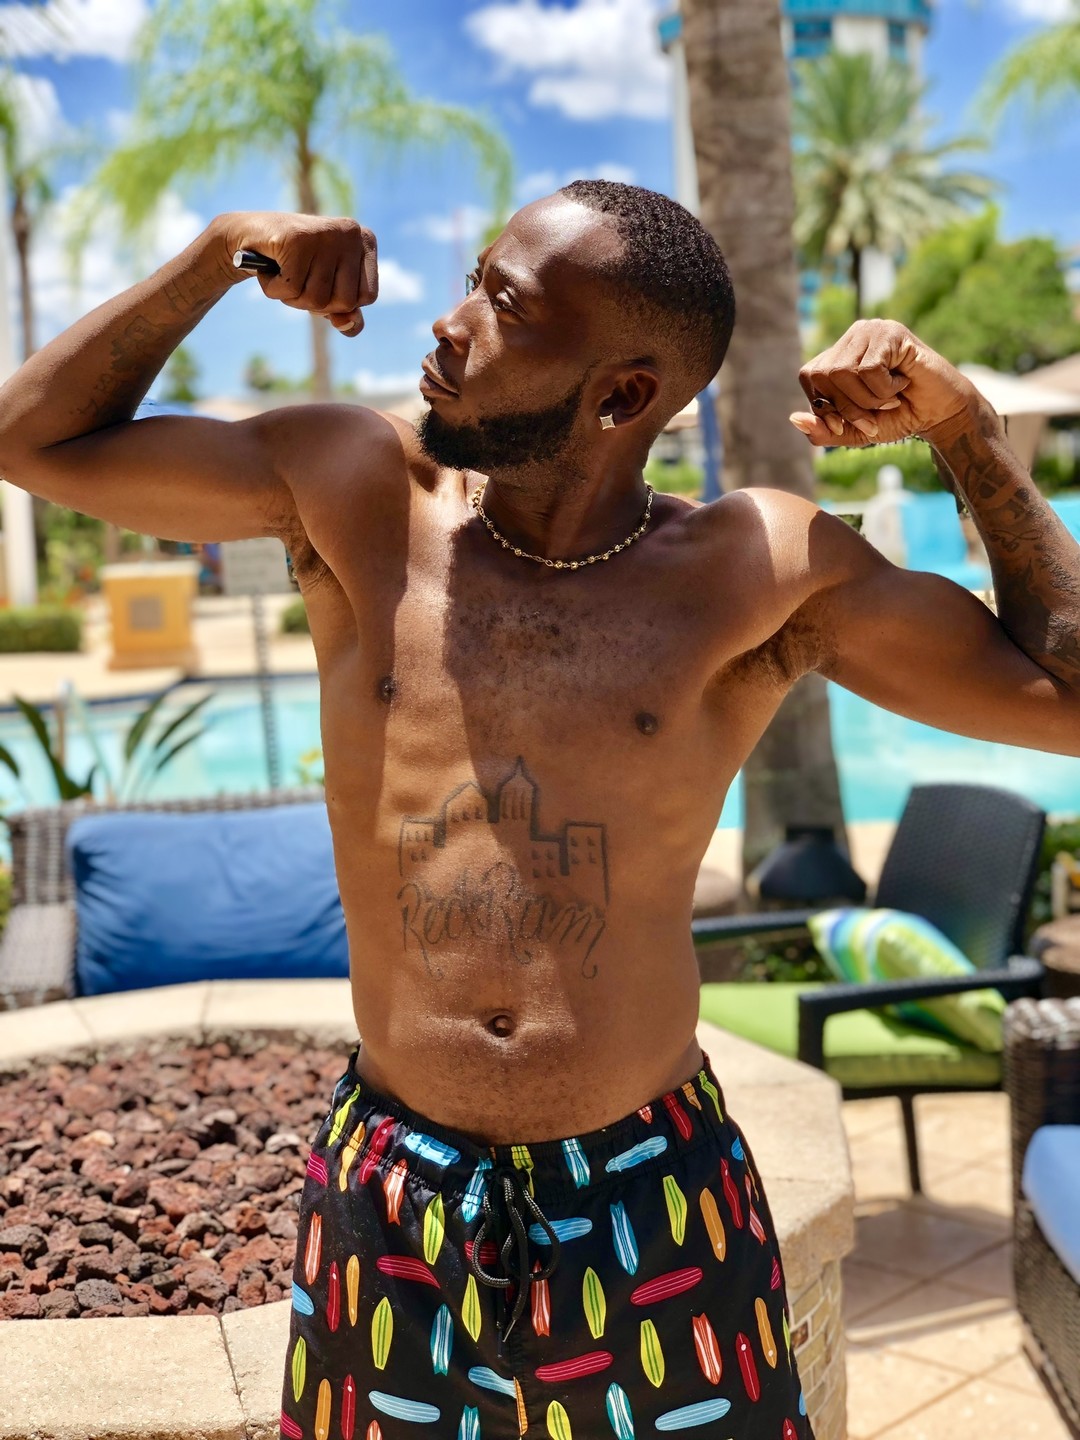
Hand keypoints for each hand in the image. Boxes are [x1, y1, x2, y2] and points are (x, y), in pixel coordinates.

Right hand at [213, 211, 377, 335]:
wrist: (250, 236)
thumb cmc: (295, 266)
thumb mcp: (327, 291)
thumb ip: (346, 314)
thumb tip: (347, 324)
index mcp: (365, 241)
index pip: (368, 297)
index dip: (341, 303)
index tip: (323, 282)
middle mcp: (350, 232)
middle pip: (345, 302)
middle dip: (317, 303)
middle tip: (300, 278)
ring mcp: (324, 233)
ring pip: (317, 299)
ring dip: (293, 298)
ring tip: (285, 272)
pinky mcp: (297, 238)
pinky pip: (291, 291)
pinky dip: (274, 290)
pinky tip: (271, 267)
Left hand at [790, 319, 982, 449]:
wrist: (940, 412)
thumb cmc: (898, 417)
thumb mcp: (854, 431)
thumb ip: (823, 430)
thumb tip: (793, 419)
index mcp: (838, 355)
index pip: (809, 376)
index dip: (824, 405)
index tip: (850, 425)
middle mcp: (851, 337)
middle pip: (823, 375)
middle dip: (849, 407)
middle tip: (876, 413)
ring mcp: (871, 330)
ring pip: (844, 373)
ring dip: (869, 399)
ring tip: (892, 396)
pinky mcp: (891, 332)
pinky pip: (868, 369)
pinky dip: (885, 389)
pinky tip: (903, 383)